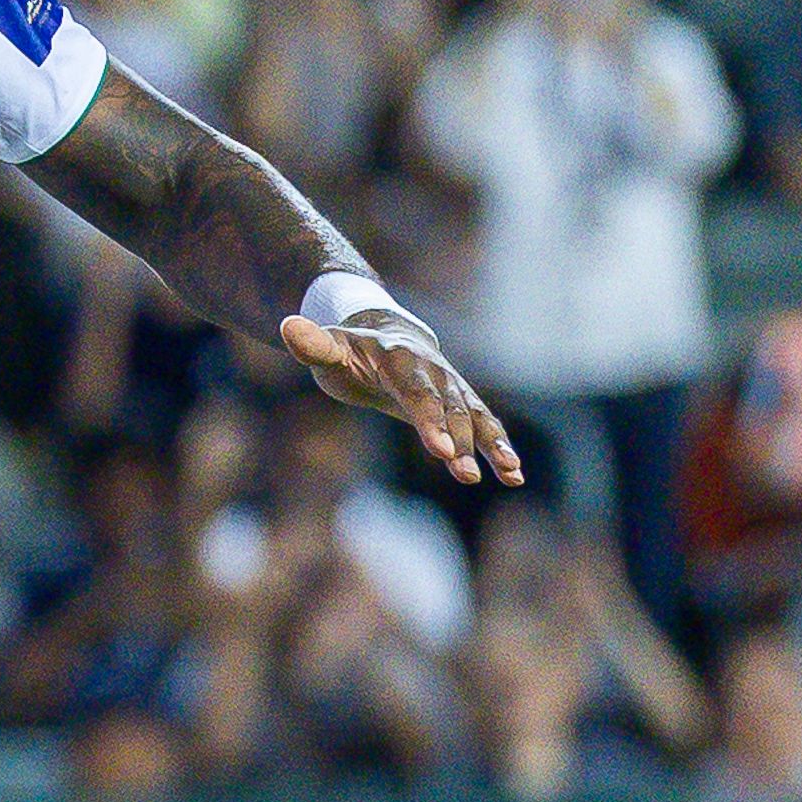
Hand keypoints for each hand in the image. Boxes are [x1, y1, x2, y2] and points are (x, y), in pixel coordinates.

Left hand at [279, 305, 523, 486]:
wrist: (385, 339)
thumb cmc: (350, 353)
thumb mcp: (328, 350)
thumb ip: (313, 345)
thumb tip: (288, 327)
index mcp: (400, 359)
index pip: (416, 392)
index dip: (429, 419)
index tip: (440, 449)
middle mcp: (434, 371)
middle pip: (450, 409)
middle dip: (459, 440)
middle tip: (463, 474)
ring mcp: (452, 387)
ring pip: (476, 417)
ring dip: (491, 446)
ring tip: (510, 473)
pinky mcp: (462, 404)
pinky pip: (485, 425)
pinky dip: (500, 447)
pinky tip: (514, 475)